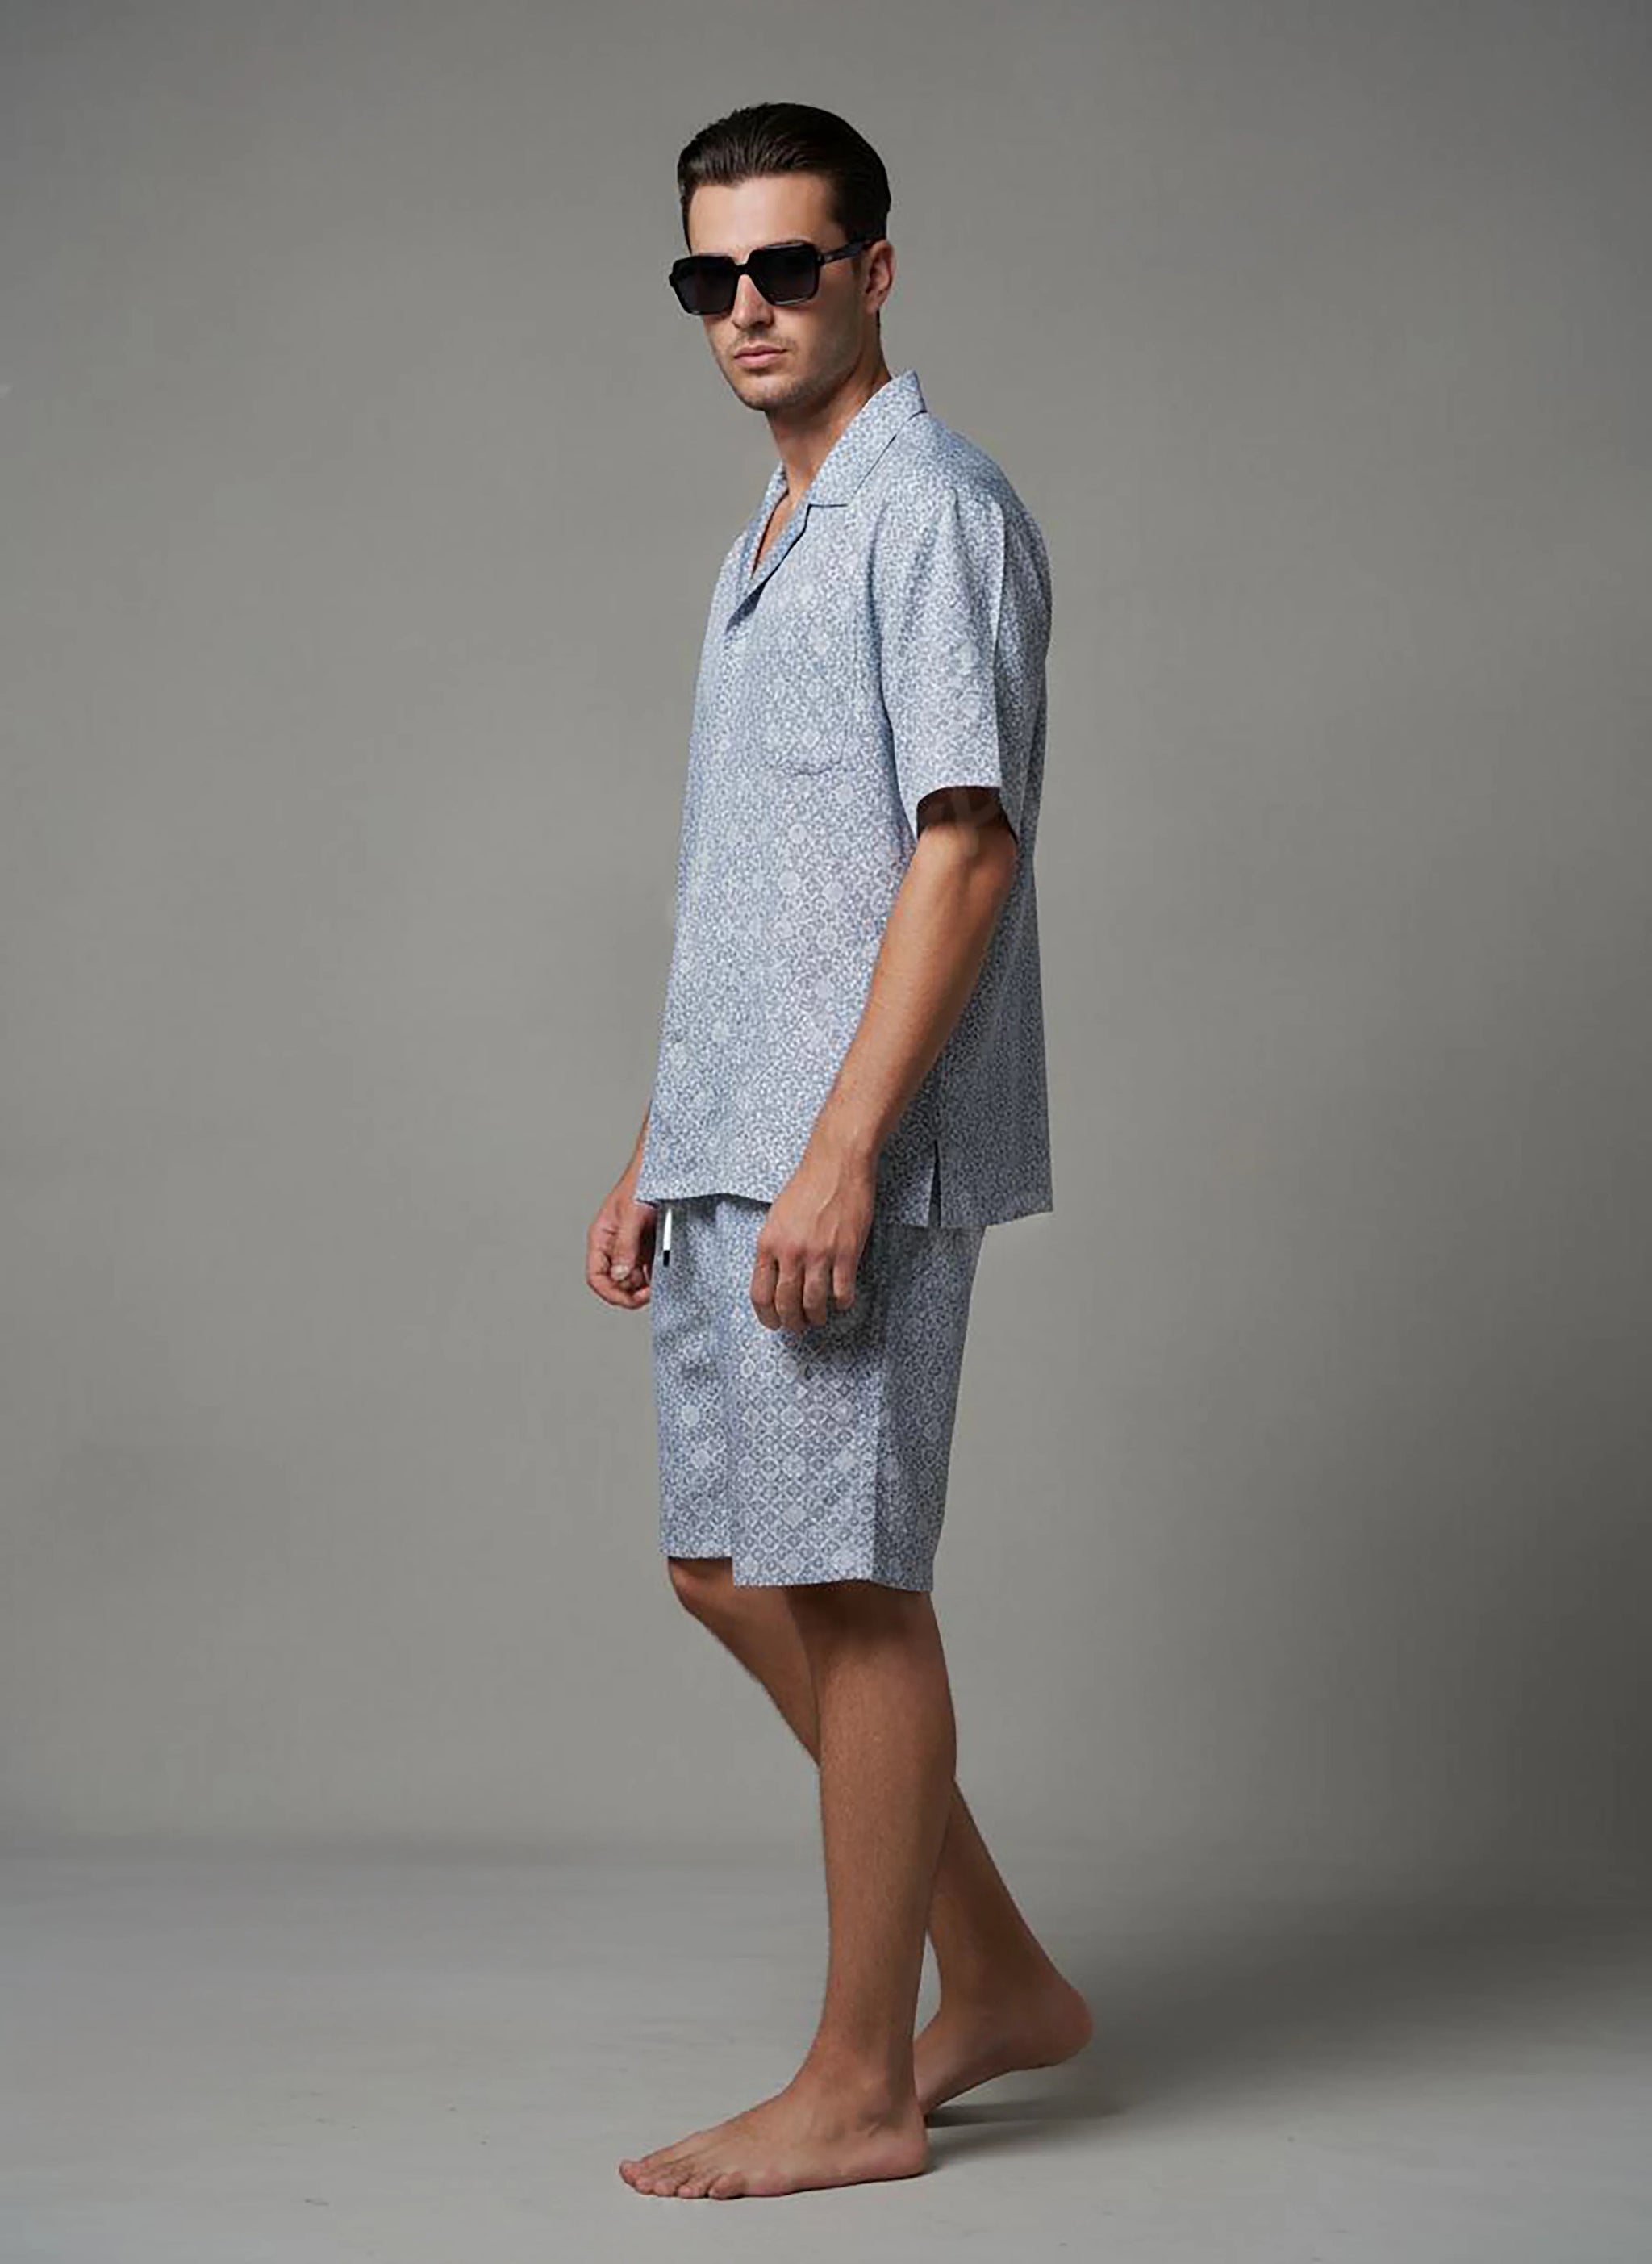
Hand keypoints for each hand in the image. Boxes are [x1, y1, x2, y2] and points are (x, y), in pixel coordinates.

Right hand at [588, 1165, 655, 1309]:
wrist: (662, 1166)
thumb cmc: (641, 1182)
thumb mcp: (631, 1215)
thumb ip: (625, 1246)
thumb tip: (621, 1275)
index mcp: (601, 1238)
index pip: (597, 1276)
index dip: (611, 1292)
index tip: (632, 1297)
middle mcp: (614, 1245)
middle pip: (616, 1282)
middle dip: (631, 1291)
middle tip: (651, 1291)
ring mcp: (631, 1245)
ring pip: (633, 1278)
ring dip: (645, 1284)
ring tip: (660, 1279)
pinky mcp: (648, 1244)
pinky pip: (648, 1267)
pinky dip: (656, 1273)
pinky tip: (665, 1271)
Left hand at [750, 1144, 877, 1331]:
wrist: (837, 1164)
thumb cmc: (807, 1186)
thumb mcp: (777, 1216)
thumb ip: (774, 1247)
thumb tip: (774, 1277)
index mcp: (769, 1243)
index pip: (760, 1294)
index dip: (767, 1316)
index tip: (774, 1323)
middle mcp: (791, 1252)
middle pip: (786, 1304)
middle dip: (792, 1322)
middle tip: (799, 1326)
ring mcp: (819, 1254)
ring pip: (814, 1303)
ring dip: (817, 1317)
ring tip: (820, 1318)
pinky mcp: (846, 1252)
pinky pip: (842, 1291)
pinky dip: (842, 1302)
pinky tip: (843, 1300)